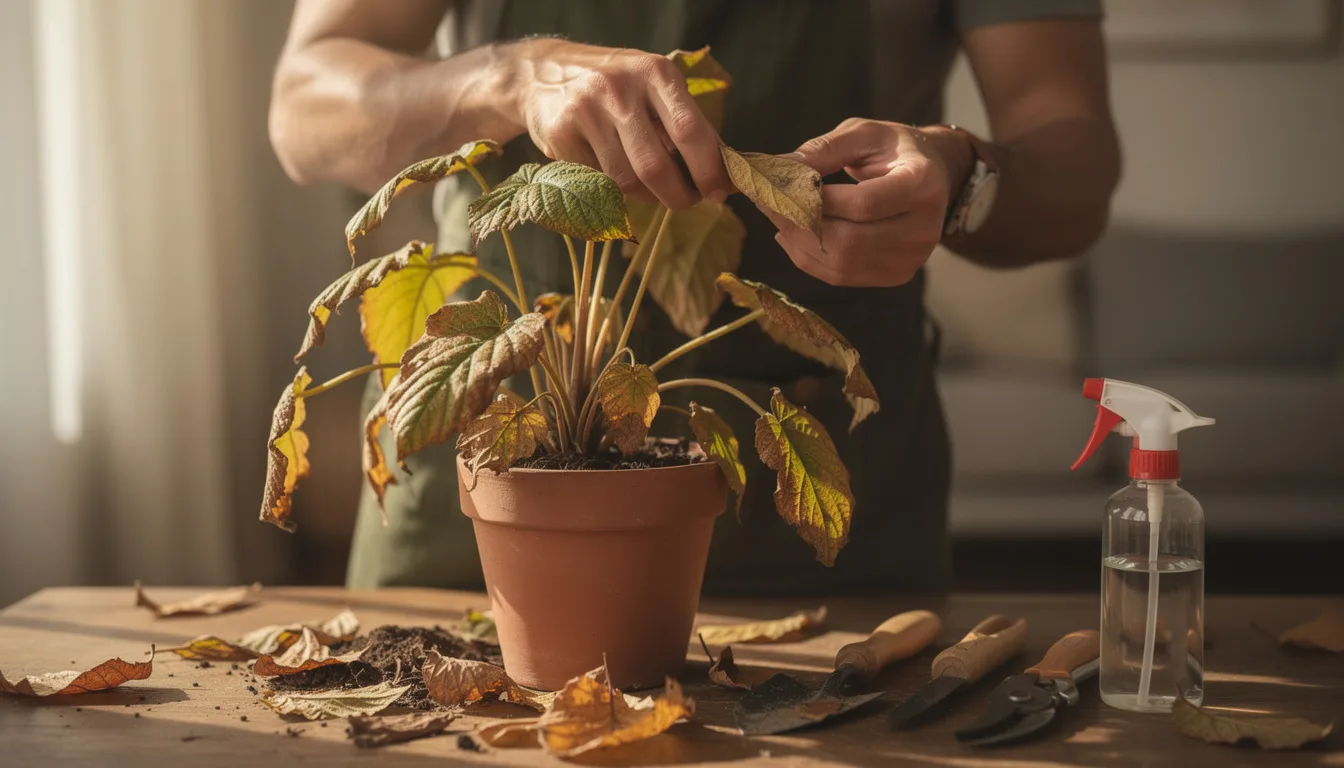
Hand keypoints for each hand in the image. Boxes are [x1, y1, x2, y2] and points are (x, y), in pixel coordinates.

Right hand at [508, 39, 730, 209]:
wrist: (543, 73)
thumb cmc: (616, 87)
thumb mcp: (654, 87)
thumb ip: (686, 122)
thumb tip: (725, 172)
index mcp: (654, 72)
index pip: (689, 130)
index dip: (708, 168)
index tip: (719, 192)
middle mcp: (618, 88)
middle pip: (656, 165)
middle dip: (679, 195)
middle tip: (688, 202)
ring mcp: (585, 111)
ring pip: (627, 181)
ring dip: (648, 197)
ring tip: (654, 189)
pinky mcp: (559, 135)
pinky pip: (598, 182)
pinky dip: (614, 189)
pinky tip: (615, 172)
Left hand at [764, 119, 973, 286]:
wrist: (933, 176)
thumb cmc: (894, 150)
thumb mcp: (864, 133)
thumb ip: (824, 149)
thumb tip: (780, 168)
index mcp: (921, 184)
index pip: (864, 204)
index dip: (818, 200)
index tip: (782, 187)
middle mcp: (924, 228)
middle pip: (850, 241)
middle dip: (800, 224)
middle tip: (767, 204)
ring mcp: (912, 258)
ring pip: (841, 264)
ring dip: (799, 244)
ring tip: (777, 219)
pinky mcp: (896, 275)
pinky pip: (842, 276)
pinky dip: (809, 259)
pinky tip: (793, 237)